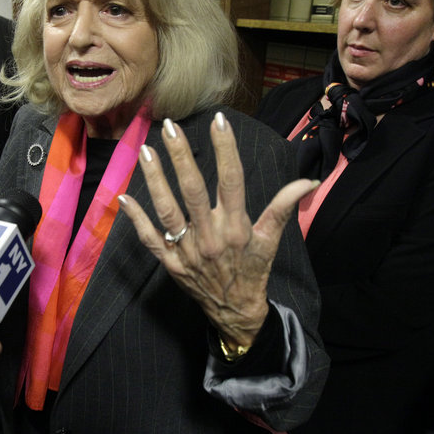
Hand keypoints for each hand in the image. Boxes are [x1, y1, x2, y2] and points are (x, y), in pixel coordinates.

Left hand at [118, 112, 317, 349]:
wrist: (235, 313)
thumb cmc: (253, 271)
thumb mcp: (271, 240)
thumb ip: (283, 207)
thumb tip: (309, 182)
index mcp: (236, 226)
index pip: (231, 180)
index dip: (225, 149)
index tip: (219, 120)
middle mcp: (210, 235)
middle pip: (193, 190)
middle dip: (181, 156)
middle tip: (169, 126)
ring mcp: (187, 250)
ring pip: (168, 210)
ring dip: (155, 180)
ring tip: (146, 151)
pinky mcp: (171, 263)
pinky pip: (150, 239)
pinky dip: (136, 219)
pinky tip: (124, 197)